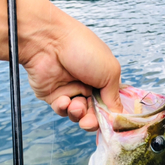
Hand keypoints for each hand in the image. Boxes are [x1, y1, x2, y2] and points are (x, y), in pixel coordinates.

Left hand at [20, 8, 121, 130]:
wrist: (48, 42)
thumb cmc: (82, 49)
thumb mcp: (109, 71)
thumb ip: (114, 97)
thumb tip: (116, 117)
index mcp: (104, 78)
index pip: (111, 104)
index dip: (110, 115)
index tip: (110, 123)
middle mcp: (88, 85)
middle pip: (95, 114)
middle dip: (93, 120)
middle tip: (89, 122)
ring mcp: (71, 91)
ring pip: (78, 115)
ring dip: (78, 113)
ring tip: (76, 105)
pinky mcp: (54, 96)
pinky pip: (62, 110)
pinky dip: (63, 108)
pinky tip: (63, 99)